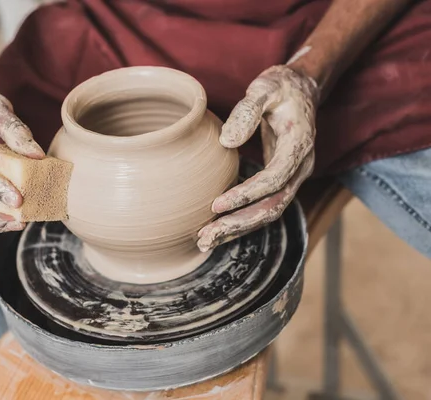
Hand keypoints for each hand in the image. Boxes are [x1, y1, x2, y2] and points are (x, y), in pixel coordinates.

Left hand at [197, 65, 317, 250]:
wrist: (300, 90)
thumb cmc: (280, 87)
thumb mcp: (264, 87)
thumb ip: (247, 111)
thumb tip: (227, 142)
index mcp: (299, 145)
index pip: (275, 179)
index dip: (246, 195)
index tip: (216, 204)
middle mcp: (300, 167)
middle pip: (273, 206)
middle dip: (239, 224)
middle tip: (206, 237)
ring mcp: (292, 177)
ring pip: (268, 212)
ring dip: (238, 229)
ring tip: (205, 241)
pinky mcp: (281, 181)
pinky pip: (263, 206)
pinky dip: (241, 220)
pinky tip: (218, 229)